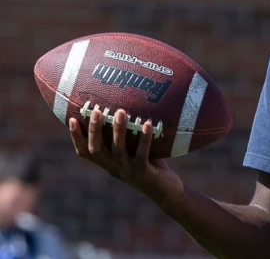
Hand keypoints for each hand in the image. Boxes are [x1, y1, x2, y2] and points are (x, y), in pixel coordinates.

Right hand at [69, 108, 183, 208]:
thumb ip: (127, 138)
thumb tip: (125, 108)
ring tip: (120, 111)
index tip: (71, 119)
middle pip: (97, 149)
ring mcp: (128, 171)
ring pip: (119, 150)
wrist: (166, 192)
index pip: (85, 152)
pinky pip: (142, 153)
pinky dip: (144, 138)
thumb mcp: (134, 152)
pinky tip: (147, 124)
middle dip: (94, 130)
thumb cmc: (151, 167)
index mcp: (108, 163)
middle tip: (96, 110)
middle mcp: (114, 168)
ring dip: (119, 130)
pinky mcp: (144, 173)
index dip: (76, 138)